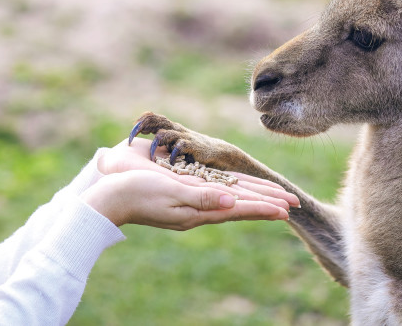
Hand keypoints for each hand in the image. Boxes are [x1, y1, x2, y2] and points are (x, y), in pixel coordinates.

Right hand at [81, 139, 298, 229]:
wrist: (109, 197)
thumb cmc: (136, 192)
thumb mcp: (170, 193)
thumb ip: (201, 198)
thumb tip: (231, 203)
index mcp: (199, 210)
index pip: (239, 208)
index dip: (264, 206)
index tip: (286, 208)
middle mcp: (199, 209)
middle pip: (241, 204)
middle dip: (267, 203)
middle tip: (293, 204)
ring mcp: (192, 204)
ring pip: (232, 200)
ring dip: (255, 199)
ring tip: (275, 201)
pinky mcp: (184, 195)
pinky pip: (217, 194)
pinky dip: (235, 194)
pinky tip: (239, 193)